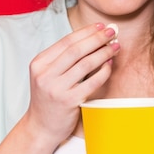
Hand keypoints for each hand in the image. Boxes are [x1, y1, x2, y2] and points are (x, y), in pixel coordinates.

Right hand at [24, 23, 119, 145]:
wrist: (41, 127)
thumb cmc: (48, 98)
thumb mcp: (47, 74)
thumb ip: (63, 58)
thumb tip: (92, 37)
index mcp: (39, 63)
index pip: (66, 41)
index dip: (86, 32)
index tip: (101, 26)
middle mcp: (45, 74)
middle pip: (76, 50)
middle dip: (97, 38)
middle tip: (112, 32)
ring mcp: (56, 88)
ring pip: (85, 64)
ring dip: (103, 52)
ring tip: (115, 47)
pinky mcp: (69, 101)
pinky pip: (92, 82)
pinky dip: (104, 71)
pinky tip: (110, 64)